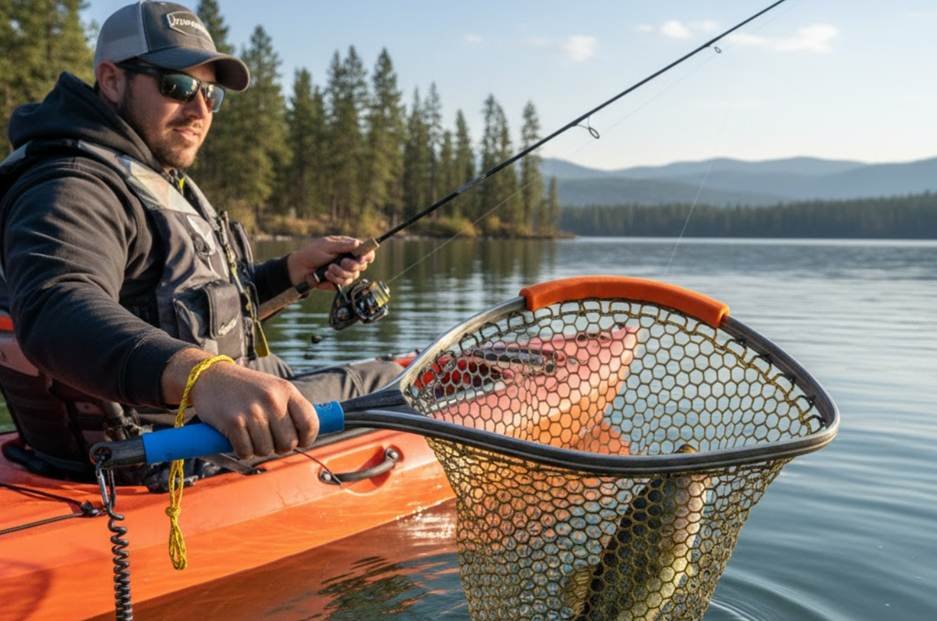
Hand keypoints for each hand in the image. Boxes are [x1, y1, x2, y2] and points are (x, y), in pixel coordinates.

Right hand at [162, 349, 318, 458]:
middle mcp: (272, 400)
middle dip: (279, 447)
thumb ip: (290, 409)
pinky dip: (242, 451)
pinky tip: (238, 438)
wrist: (210, 376)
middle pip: (289, 443)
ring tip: (251, 435)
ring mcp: (253, 411)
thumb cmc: (246, 388)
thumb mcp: (273, 389)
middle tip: (269, 439)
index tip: (299, 442)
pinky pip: (246, 452)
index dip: (307, 438)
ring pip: (267, 450)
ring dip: (258, 449)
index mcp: (286, 390)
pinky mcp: (234, 422)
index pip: (310, 423)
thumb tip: (305, 438)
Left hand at [286, 235, 375, 289]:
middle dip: (352, 264)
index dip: (368, 255)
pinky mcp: (339, 281)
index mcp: (347, 248)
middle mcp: (348, 260)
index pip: (365, 251)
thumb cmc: (312, 253)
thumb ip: (343, 245)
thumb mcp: (327, 246)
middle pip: (362, 265)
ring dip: (341, 272)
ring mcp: (344, 271)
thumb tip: (357, 243)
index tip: (363, 258)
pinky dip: (335, 278)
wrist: (300, 269)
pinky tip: (326, 275)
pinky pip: (344, 282)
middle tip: (343, 262)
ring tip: (329, 268)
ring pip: (353, 275)